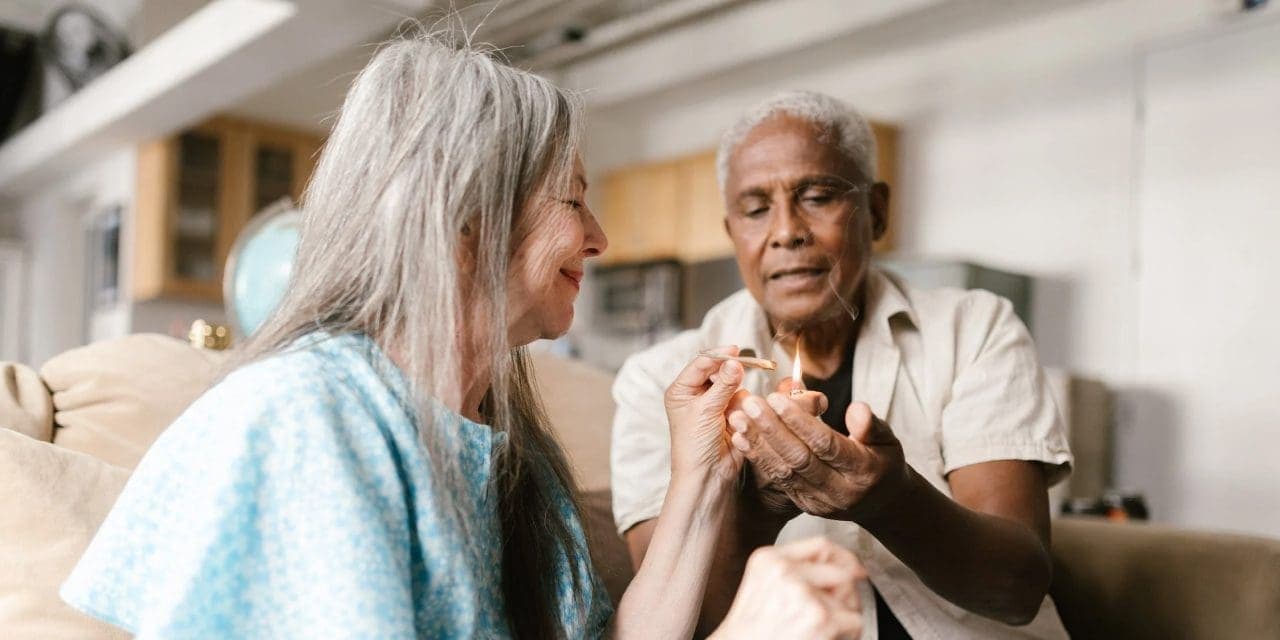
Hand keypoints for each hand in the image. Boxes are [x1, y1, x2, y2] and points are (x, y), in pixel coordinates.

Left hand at [664, 347, 746, 485]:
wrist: (707, 475)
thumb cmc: (695, 445)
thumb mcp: (706, 410)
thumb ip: (723, 384)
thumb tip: (735, 362)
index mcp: (681, 390)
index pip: (701, 364)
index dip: (718, 356)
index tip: (735, 351)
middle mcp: (696, 395)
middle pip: (719, 372)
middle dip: (730, 379)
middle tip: (742, 379)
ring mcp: (714, 405)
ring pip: (734, 387)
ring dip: (736, 399)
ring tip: (731, 418)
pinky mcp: (730, 415)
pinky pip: (743, 402)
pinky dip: (743, 410)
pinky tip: (737, 424)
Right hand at [711, 537, 864, 639]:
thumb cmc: (751, 631)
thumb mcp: (762, 586)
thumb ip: (793, 570)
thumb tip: (846, 567)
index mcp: (768, 559)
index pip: (821, 545)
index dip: (844, 558)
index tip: (856, 570)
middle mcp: (784, 571)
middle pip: (841, 571)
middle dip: (846, 594)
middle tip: (834, 614)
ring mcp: (803, 594)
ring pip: (850, 597)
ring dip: (844, 616)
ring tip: (822, 629)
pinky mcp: (820, 619)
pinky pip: (855, 620)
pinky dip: (847, 634)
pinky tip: (825, 638)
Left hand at [728, 393, 909, 522]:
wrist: (879, 503)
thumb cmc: (882, 462)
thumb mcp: (888, 441)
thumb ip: (871, 425)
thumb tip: (856, 408)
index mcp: (862, 472)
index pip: (825, 444)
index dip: (799, 421)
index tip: (777, 398)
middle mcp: (838, 491)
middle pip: (799, 458)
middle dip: (771, 429)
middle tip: (750, 403)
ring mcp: (818, 502)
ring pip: (783, 471)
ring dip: (757, 442)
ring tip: (737, 417)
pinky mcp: (803, 504)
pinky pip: (777, 479)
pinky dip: (758, 457)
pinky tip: (740, 437)